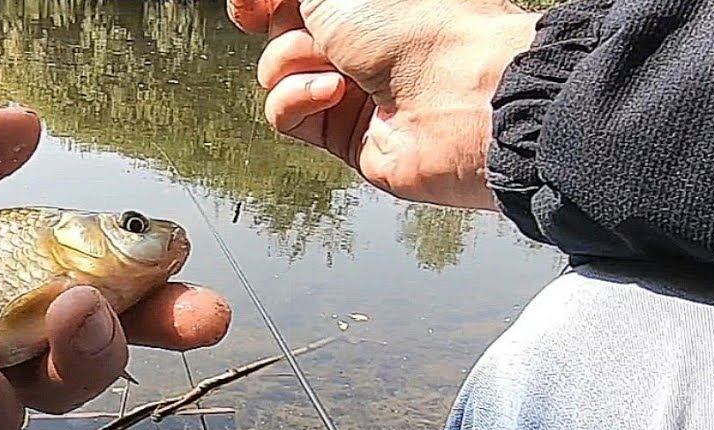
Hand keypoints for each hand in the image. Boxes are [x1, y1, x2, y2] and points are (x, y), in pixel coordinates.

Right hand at [228, 0, 539, 208]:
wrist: (461, 99)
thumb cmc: (421, 29)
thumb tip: (253, 1)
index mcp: (366, 1)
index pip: (289, 1)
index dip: (263, 2)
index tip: (252, 7)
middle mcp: (358, 39)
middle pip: (279, 31)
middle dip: (288, 29)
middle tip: (319, 33)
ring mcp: (349, 86)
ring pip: (277, 73)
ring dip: (295, 65)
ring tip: (339, 69)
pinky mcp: (340, 132)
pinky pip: (284, 114)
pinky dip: (298, 100)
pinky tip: (333, 94)